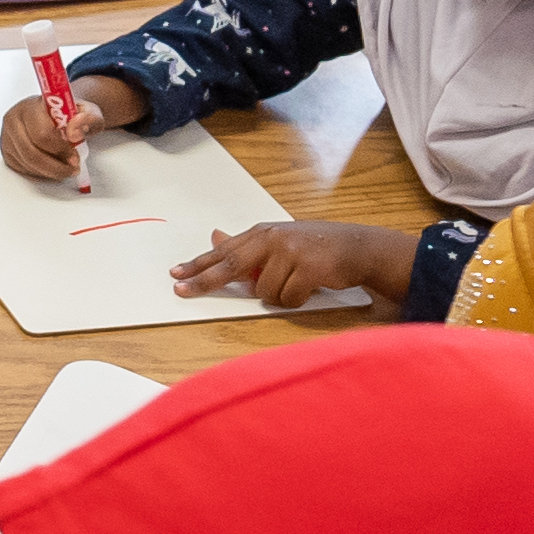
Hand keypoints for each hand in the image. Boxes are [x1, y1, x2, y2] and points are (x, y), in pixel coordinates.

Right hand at [0, 71, 139, 187]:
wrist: (57, 113)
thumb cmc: (69, 114)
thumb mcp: (89, 112)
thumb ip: (88, 118)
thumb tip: (74, 131)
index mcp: (32, 105)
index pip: (42, 133)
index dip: (60, 149)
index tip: (75, 157)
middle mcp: (15, 118)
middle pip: (31, 153)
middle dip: (55, 166)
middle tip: (71, 168)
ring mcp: (7, 135)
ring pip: (27, 164)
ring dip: (49, 171)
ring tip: (65, 168)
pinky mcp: (6, 150)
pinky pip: (22, 169)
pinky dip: (40, 174)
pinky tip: (52, 167)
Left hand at [171, 217, 418, 310]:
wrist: (358, 247)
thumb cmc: (315, 247)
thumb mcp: (280, 240)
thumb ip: (248, 245)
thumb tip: (214, 236)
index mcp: (263, 232)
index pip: (224, 251)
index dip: (198, 264)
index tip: (176, 274)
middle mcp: (273, 238)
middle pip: (230, 265)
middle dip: (204, 281)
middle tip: (182, 291)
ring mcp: (290, 251)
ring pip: (264, 291)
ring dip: (277, 295)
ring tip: (295, 283)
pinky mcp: (308, 267)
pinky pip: (287, 298)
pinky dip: (296, 300)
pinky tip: (309, 287)